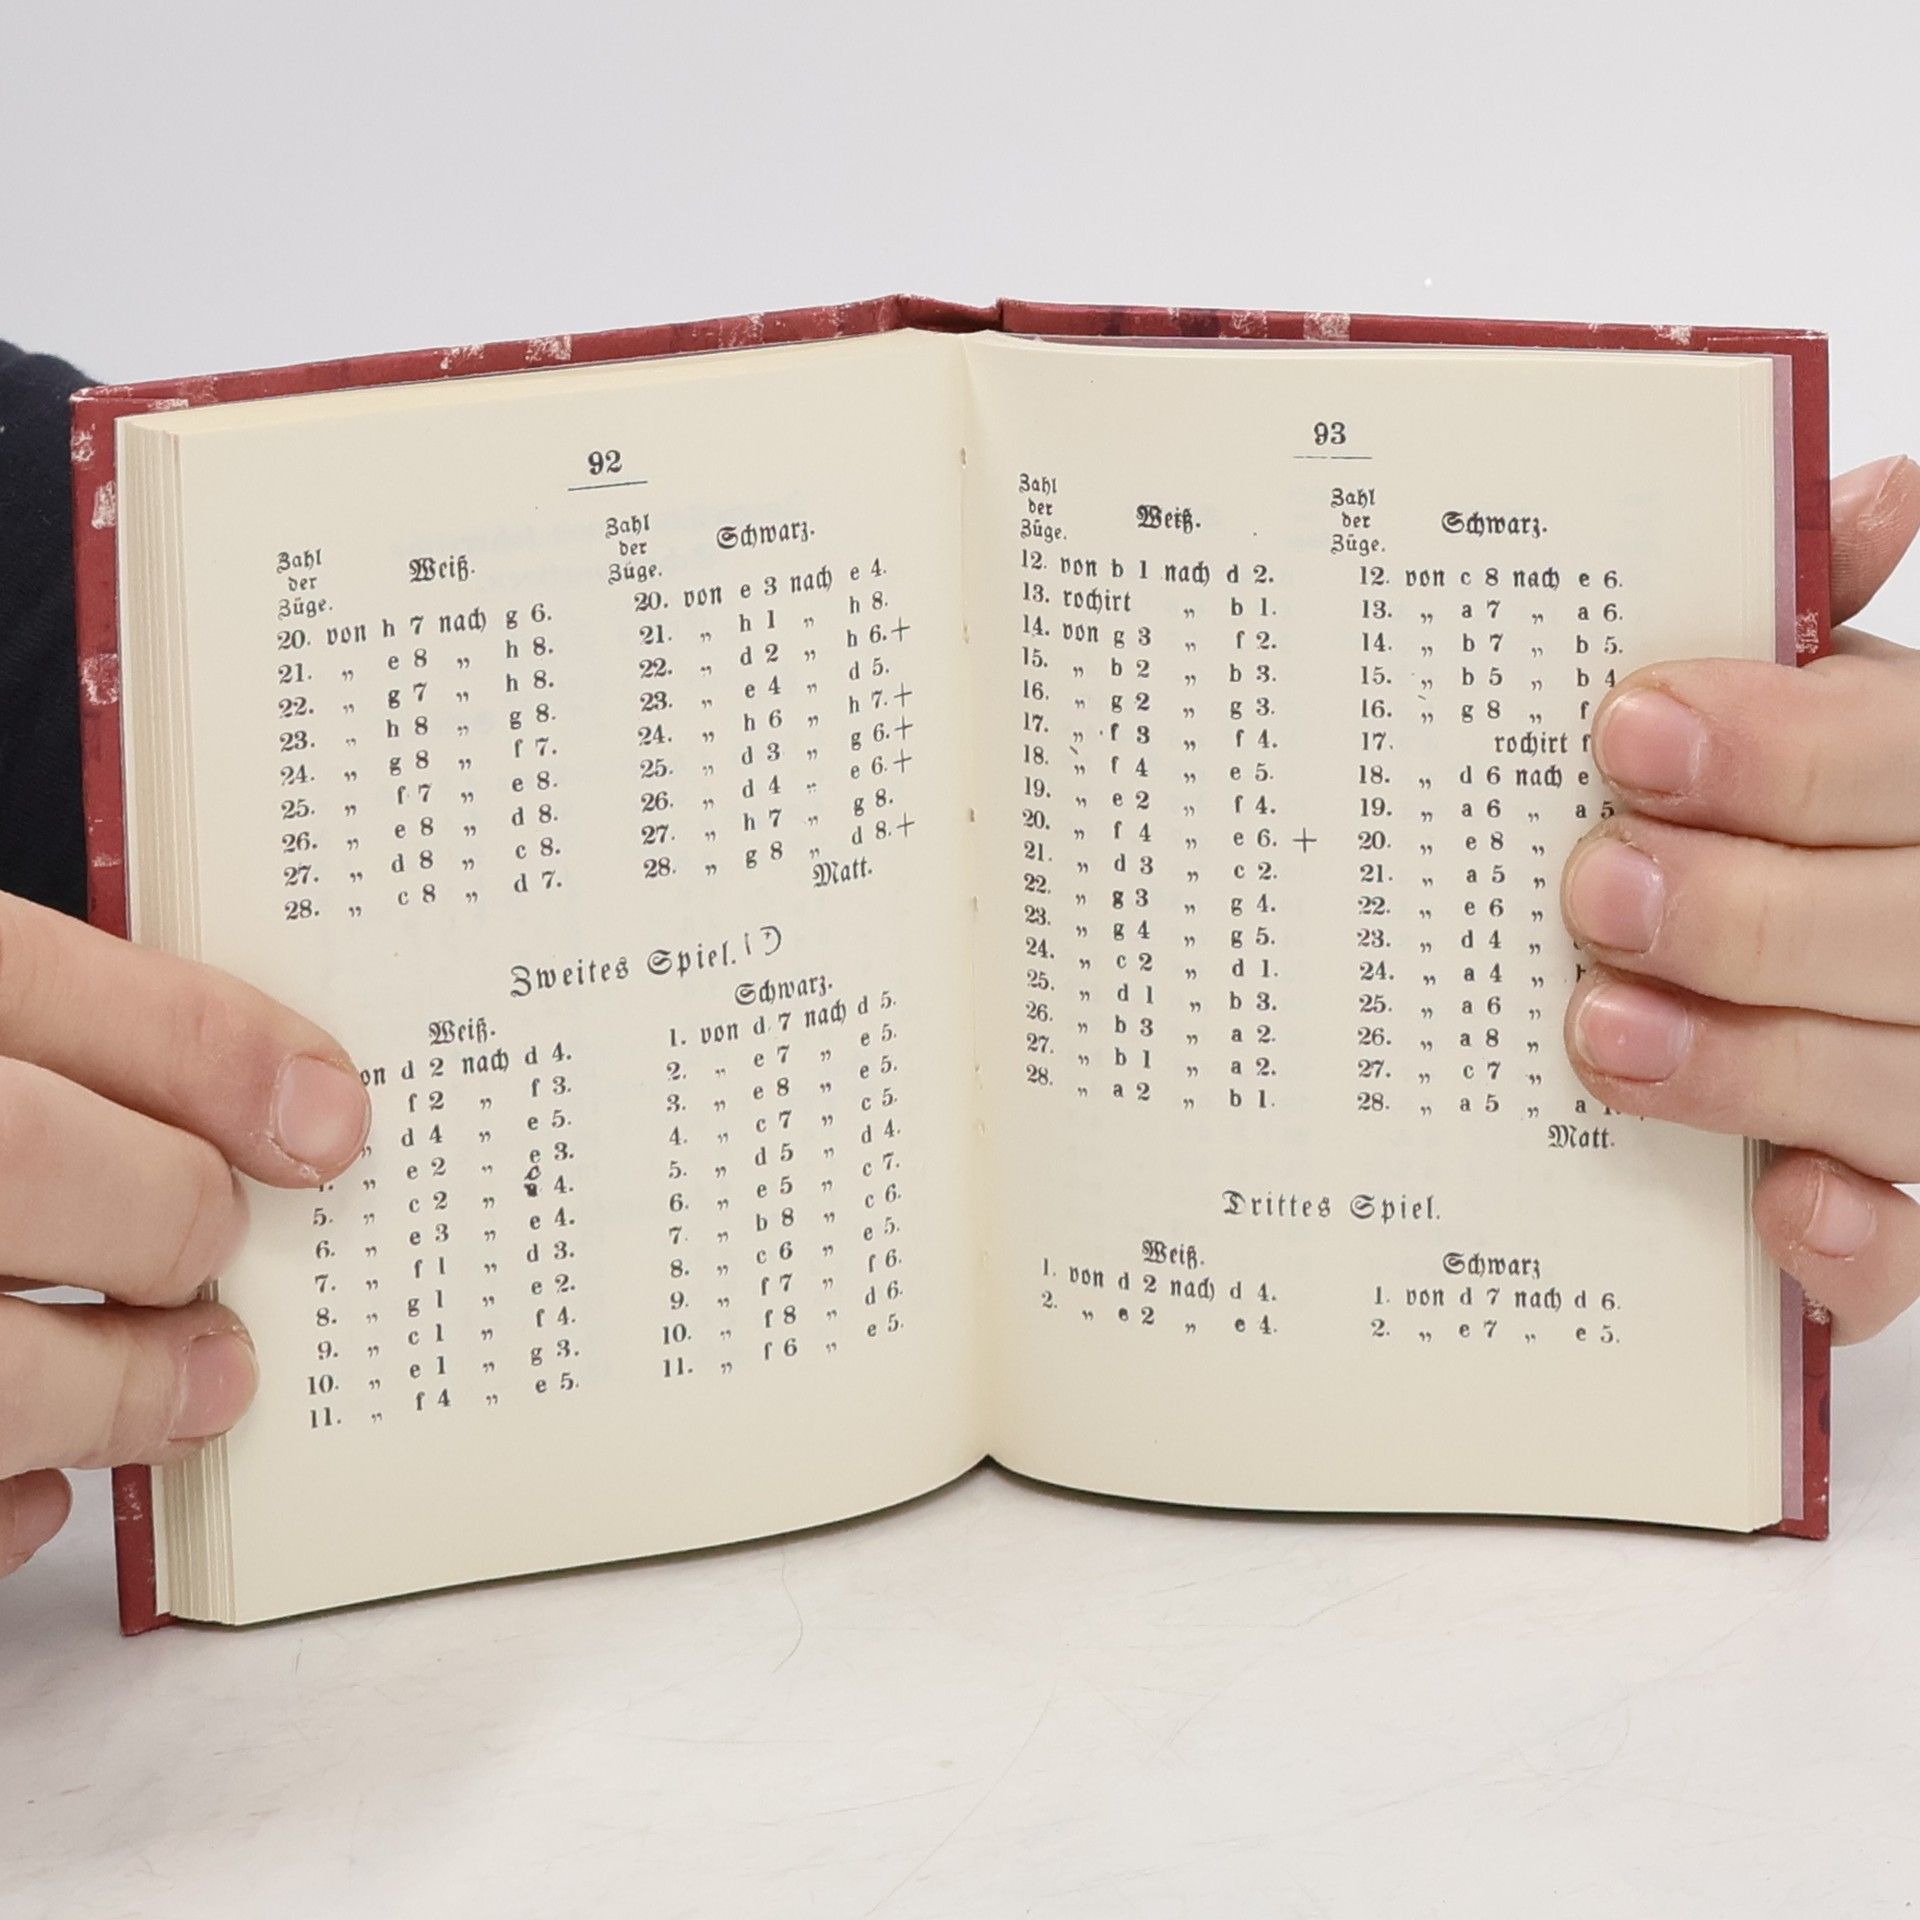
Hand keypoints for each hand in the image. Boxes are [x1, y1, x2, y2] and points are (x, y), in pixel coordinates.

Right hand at [0, 904, 367, 1576]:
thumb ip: (71, 1047)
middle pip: (33, 1164)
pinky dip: (7, 1499)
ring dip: (123, 1389)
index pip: (44, 984)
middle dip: (172, 1215)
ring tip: (208, 1388)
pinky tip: (46, 1485)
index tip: (332, 1121)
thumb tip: (293, 1107)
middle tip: (225, 1246)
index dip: (213, 1052)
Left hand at [1562, 454, 1919, 1341]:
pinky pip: (1912, 1250)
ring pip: (1906, 1086)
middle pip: (1916, 929)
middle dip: (1749, 911)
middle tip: (1593, 888)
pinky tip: (1780, 1206)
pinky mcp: (1899, 1203)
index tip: (1629, 730)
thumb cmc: (1785, 807)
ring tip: (1604, 1035)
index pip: (1911, 759)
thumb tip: (1874, 492)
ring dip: (1760, 1064)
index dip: (1785, 749)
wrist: (1809, 902)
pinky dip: (1856, 1243)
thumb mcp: (1805, 701)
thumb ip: (1811, 621)